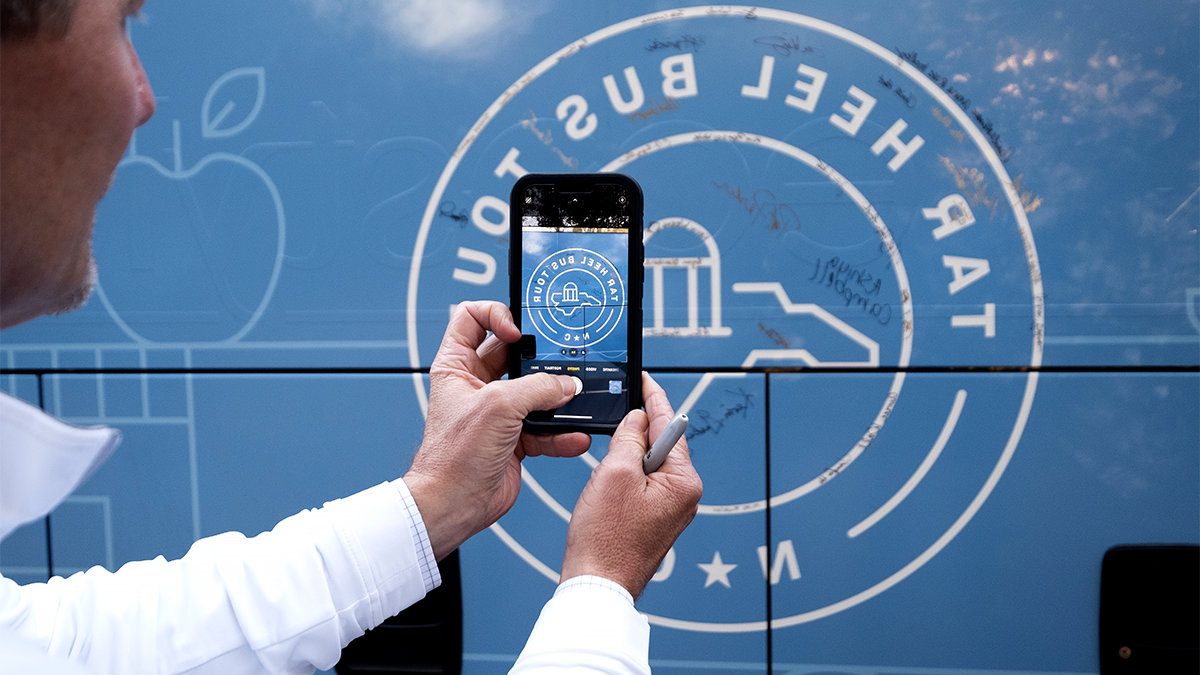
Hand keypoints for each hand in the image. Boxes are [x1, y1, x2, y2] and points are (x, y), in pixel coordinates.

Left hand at [404, 301, 590, 559]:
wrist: (454, 505)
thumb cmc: (453, 456)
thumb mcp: (498, 406)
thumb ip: (538, 388)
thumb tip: (567, 384)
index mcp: (457, 365)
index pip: (472, 317)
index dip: (497, 315)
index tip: (518, 332)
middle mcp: (477, 385)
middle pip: (514, 354)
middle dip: (540, 359)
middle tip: (560, 361)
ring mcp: (498, 412)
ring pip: (536, 393)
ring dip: (557, 399)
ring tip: (574, 399)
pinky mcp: (515, 439)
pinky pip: (546, 428)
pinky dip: (562, 433)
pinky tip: (574, 437)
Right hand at [559, 373, 702, 597]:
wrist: (597, 583)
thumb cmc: (606, 539)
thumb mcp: (614, 473)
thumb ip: (630, 437)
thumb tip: (638, 418)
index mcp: (683, 481)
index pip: (670, 425)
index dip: (653, 399)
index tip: (645, 379)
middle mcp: (684, 495)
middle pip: (660, 443)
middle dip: (636, 431)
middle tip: (614, 418)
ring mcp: (671, 508)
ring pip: (648, 464)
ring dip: (626, 458)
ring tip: (604, 471)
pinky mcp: (655, 518)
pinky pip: (642, 483)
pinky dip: (625, 476)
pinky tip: (607, 486)